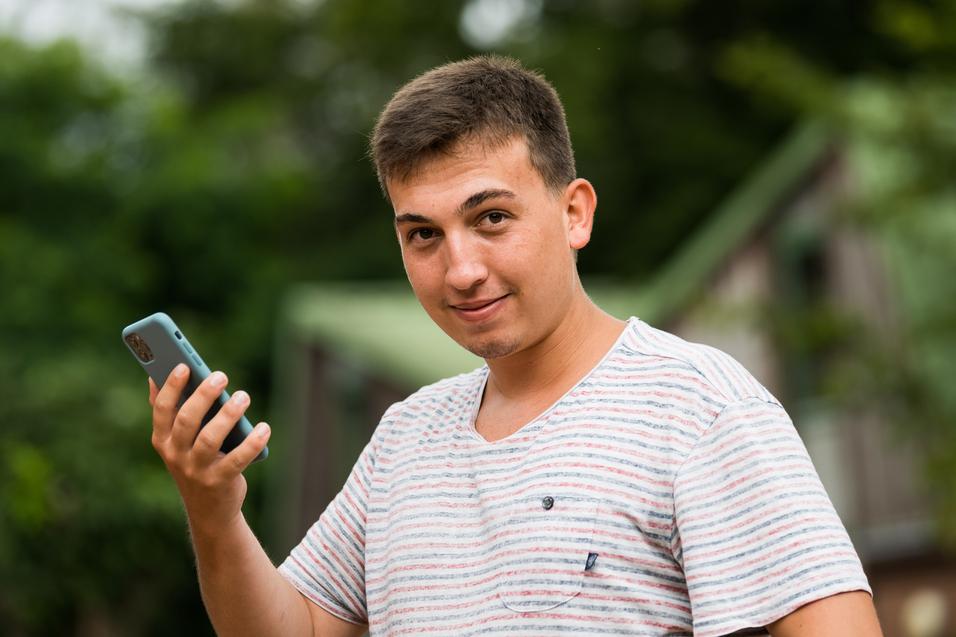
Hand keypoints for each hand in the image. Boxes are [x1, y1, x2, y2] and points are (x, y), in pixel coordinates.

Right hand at [148, 364, 270, 536]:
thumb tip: (155, 377)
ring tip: (243, 396)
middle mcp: (175, 455)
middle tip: (221, 376)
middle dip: (204, 396)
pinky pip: (237, 460)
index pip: (162, 410)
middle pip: (187, 421)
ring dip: (228, 415)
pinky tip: (265, 428)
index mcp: (162, 440)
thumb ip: (169, 412)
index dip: (171, 387)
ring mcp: (196, 470)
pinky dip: (252, 443)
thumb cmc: (195, 461)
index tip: (184, 366)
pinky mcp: (219, 482)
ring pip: (210, 439)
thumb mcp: (178, 440)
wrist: (209, 509)